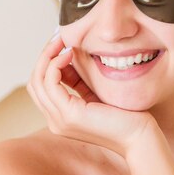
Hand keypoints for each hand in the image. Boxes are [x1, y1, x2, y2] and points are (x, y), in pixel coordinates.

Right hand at [26, 32, 155, 157]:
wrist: (139, 136)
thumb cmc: (124, 114)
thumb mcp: (94, 93)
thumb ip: (77, 81)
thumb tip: (66, 55)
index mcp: (60, 117)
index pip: (41, 86)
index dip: (47, 62)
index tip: (60, 44)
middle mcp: (55, 121)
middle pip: (35, 83)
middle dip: (44, 57)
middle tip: (58, 38)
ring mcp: (60, 120)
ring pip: (38, 81)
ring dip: (48, 57)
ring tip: (63, 42)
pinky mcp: (70, 115)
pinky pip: (50, 83)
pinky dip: (55, 64)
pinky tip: (69, 54)